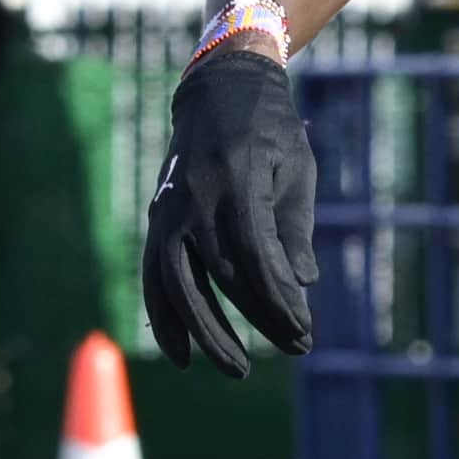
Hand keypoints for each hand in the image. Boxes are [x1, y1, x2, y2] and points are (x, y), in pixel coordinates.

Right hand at [141, 39, 320, 368]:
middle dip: (260, 319)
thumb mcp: (295, 170)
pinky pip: (153, 275)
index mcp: (238, 183)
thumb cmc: (270, 132)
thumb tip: (301, 286)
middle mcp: (196, 199)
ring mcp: (169, 210)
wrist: (219, 90)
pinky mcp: (157, 219)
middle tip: (296, 348)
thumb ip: (295, 228)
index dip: (280, 300)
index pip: (257, 258)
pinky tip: (180, 352)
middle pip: (222, 276)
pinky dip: (163, 316)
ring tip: (233, 368)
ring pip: (176, 283)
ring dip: (203, 331)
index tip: (306, 331)